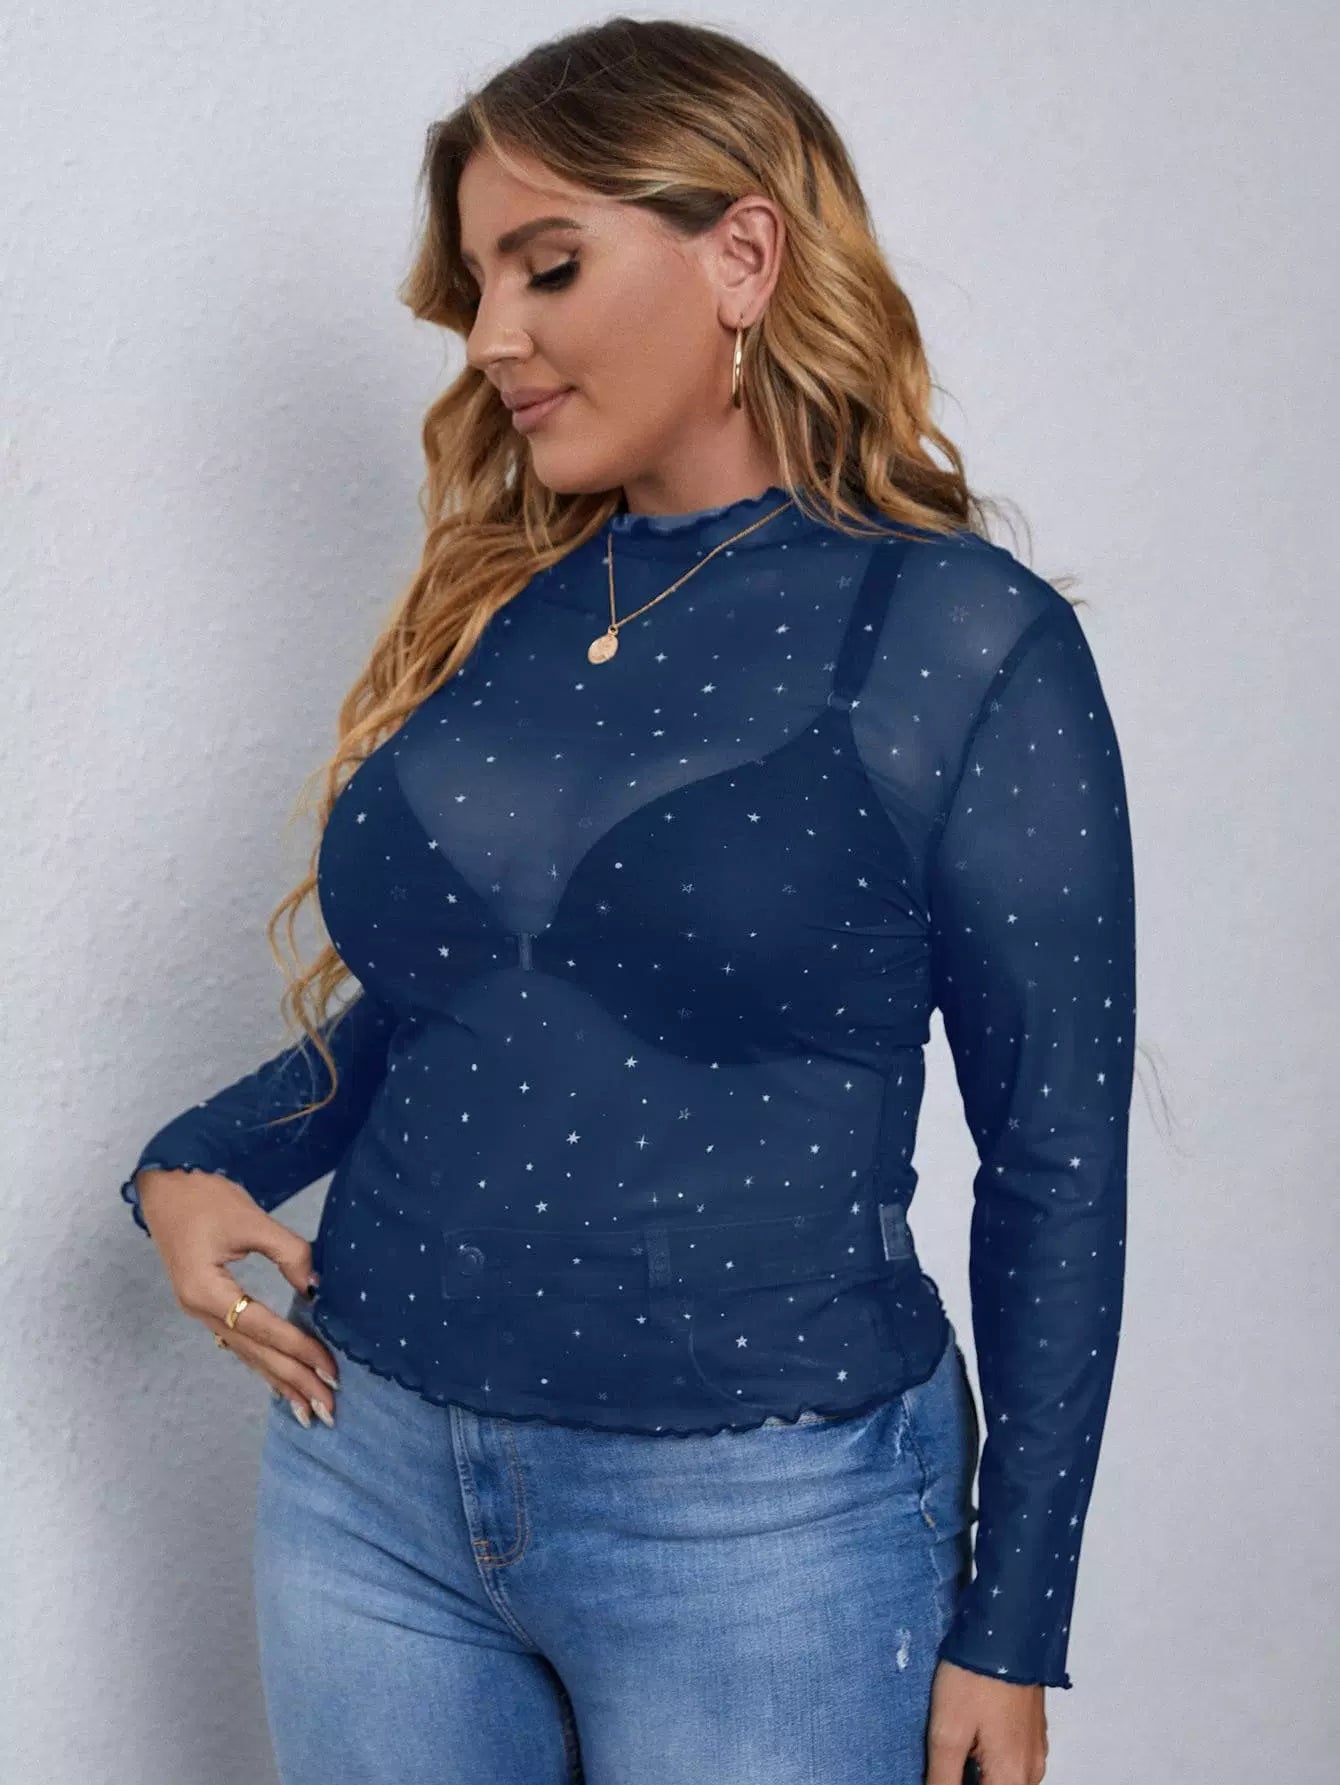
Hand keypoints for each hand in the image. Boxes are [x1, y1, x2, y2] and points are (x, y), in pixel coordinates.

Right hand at [134, 1167, 340, 1427]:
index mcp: (205, 1290)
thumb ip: (289, 1253)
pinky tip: (280, 1382)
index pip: (261, 1327)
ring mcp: (199, 1310)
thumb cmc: (204, 1195)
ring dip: (279, 1381)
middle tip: (328, 1409)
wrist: (165, 1181)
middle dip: (293, 1380)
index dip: (298, 1348)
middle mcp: (199, 1309)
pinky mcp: (206, 1304)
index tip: (330, 1368)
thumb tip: (317, 1288)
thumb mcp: (251, 1219)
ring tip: (308, 1409)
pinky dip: (263, 1363)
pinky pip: (239, 1342)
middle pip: (254, 1353)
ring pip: (245, 1354)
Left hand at [925, 1658, 1047, 1784]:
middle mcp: (1031, 1772)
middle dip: (966, 1779)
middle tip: (943, 1759)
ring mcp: (1035, 1750)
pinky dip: (988, 1758)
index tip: (941, 1771)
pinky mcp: (1033, 1730)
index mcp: (1012, 1778)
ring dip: (978, 1772)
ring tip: (953, 1747)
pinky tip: (969, 1736)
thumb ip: (943, 1778)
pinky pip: (1010, 1760)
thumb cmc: (975, 1681)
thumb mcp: (948, 1732)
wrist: (1008, 1629)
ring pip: (1003, 1778)